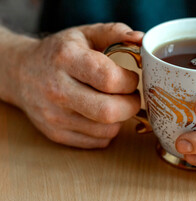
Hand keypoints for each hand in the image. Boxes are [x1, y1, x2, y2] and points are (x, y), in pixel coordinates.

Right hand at [7, 23, 142, 147]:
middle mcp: (57, 89)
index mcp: (67, 59)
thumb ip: (115, 32)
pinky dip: (107, 130)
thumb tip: (142, 40)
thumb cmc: (61, 53)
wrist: (21, 73)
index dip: (129, 82)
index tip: (130, 78)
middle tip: (130, 96)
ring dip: (120, 118)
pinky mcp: (56, 134)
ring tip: (114, 103)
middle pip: (109, 112)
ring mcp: (54, 116)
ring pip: (107, 129)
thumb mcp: (85, 34)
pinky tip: (100, 115)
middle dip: (131, 105)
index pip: (109, 79)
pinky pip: (98, 141)